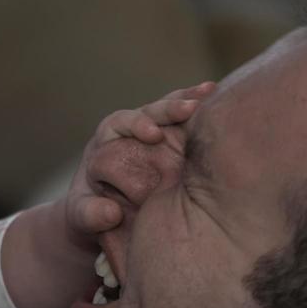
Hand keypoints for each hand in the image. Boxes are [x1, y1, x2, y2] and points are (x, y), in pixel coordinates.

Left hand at [62, 82, 214, 251]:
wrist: (106, 212)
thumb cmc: (91, 210)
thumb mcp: (83, 214)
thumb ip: (90, 213)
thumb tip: (111, 213)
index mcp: (109, 137)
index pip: (123, 122)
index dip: (138, 125)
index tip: (153, 134)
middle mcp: (134, 128)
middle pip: (153, 110)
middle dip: (172, 107)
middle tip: (192, 107)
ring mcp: (159, 132)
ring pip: (176, 110)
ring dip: (194, 101)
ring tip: (213, 93)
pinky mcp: (178, 142)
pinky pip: (192, 124)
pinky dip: (206, 115)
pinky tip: (223, 104)